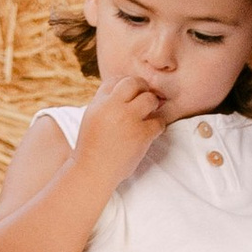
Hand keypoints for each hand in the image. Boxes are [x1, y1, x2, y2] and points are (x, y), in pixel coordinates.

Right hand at [78, 73, 170, 187]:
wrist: (93, 170)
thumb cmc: (92, 146)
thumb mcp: (92, 117)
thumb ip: (105, 102)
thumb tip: (123, 90)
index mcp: (99, 102)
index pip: (116, 80)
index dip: (125, 85)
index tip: (129, 95)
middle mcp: (113, 107)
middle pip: (134, 83)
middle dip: (142, 88)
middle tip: (145, 97)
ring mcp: (128, 120)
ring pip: (150, 99)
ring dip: (152, 105)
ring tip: (149, 114)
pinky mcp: (141, 134)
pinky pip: (159, 121)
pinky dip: (158, 126)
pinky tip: (152, 131)